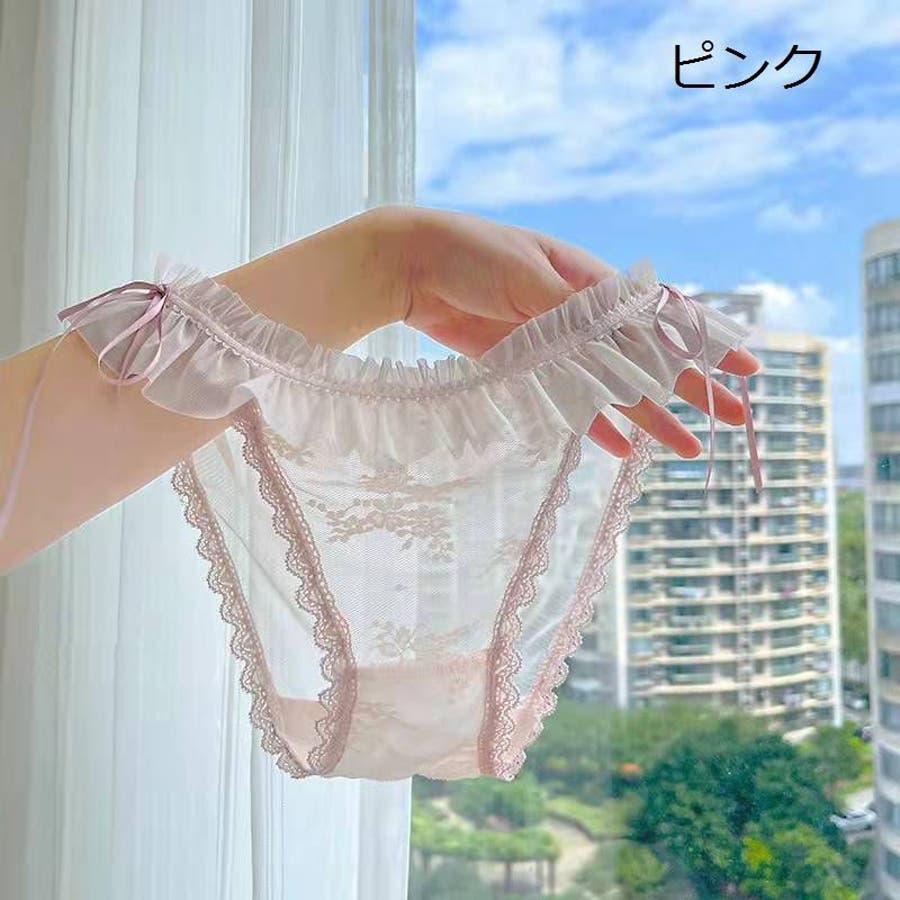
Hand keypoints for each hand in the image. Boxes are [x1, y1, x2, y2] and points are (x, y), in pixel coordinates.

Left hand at [377, 206, 759, 458]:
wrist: (410, 265)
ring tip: (684, 451)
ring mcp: (552, 345)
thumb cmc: (470, 253)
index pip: (661, 319)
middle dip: (692, 392)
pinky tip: (619, 448)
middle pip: (647, 361)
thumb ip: (573, 313)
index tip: (747, 367)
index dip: (706, 344)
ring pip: (613, 389)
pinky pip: (567, 403)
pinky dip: (593, 425)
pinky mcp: (523, 367)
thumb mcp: (526, 276)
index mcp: (590, 283)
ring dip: (649, 419)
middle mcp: (579, 317)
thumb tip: (623, 341)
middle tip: (735, 422)